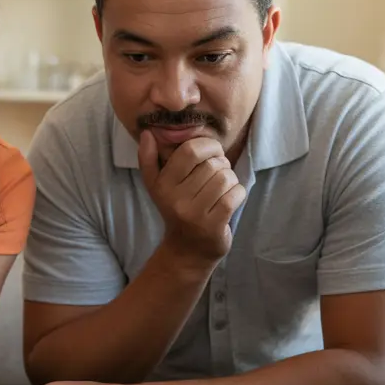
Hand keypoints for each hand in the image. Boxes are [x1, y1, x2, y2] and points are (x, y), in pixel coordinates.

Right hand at [138, 132, 246, 265]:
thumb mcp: (156, 186)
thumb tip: (146, 133)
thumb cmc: (175, 210)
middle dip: (222, 164)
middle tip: (218, 173)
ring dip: (231, 179)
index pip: (190, 151)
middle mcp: (176, 200)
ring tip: (223, 187)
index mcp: (163, 185)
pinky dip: (238, 193)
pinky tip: (230, 199)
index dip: (208, 145)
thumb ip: (148, 159)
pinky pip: (235, 195)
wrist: (186, 251)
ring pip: (226, 179)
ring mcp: (195, 214)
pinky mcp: (214, 225)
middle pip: (212, 164)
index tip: (213, 152)